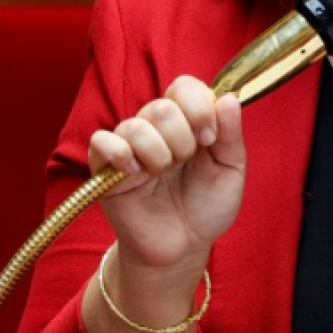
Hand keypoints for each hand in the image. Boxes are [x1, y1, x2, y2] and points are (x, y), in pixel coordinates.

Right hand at [89, 75, 245, 269]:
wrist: (183, 246)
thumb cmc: (207, 206)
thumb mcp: (231, 170)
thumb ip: (231, 135)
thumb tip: (229, 98)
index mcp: (188, 121)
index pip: (184, 86)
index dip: (198, 107)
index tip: (210, 138)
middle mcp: (157, 127)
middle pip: (162, 107)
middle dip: (183, 139)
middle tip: (186, 163)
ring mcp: (129, 145)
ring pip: (136, 125)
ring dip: (159, 155)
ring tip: (163, 174)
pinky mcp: (104, 167)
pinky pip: (101, 141)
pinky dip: (120, 153)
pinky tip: (135, 172)